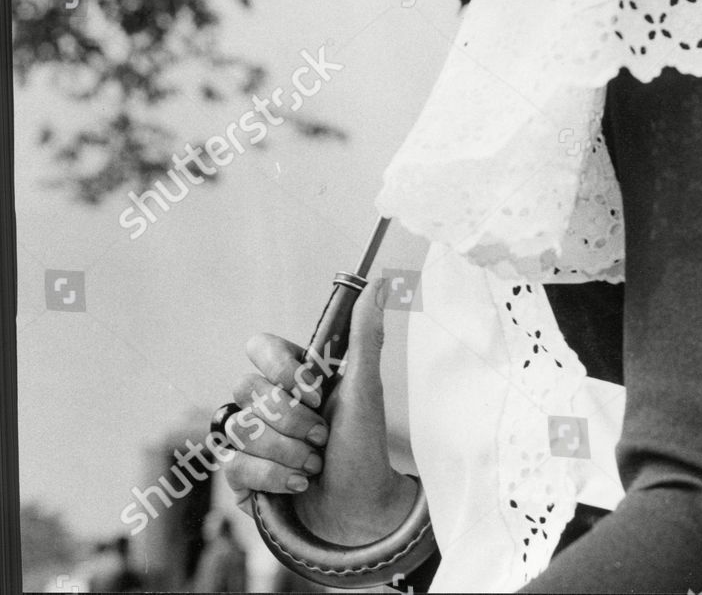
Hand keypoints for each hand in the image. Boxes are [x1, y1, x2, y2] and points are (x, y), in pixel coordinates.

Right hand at [221, 277, 417, 543]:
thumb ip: (365, 335)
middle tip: (322, 436)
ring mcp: (250, 439)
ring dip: (285, 451)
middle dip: (290, 420)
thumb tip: (376, 283)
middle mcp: (267, 402)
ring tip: (314, 464)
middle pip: (246, 389)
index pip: (259, 347)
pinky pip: (232, 466)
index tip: (317, 393)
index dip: (283, 371)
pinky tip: (297, 484)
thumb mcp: (366, 390)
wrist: (359, 511)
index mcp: (294, 375)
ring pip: (238, 429)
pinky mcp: (240, 475)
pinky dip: (271, 477)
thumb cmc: (364, 447)